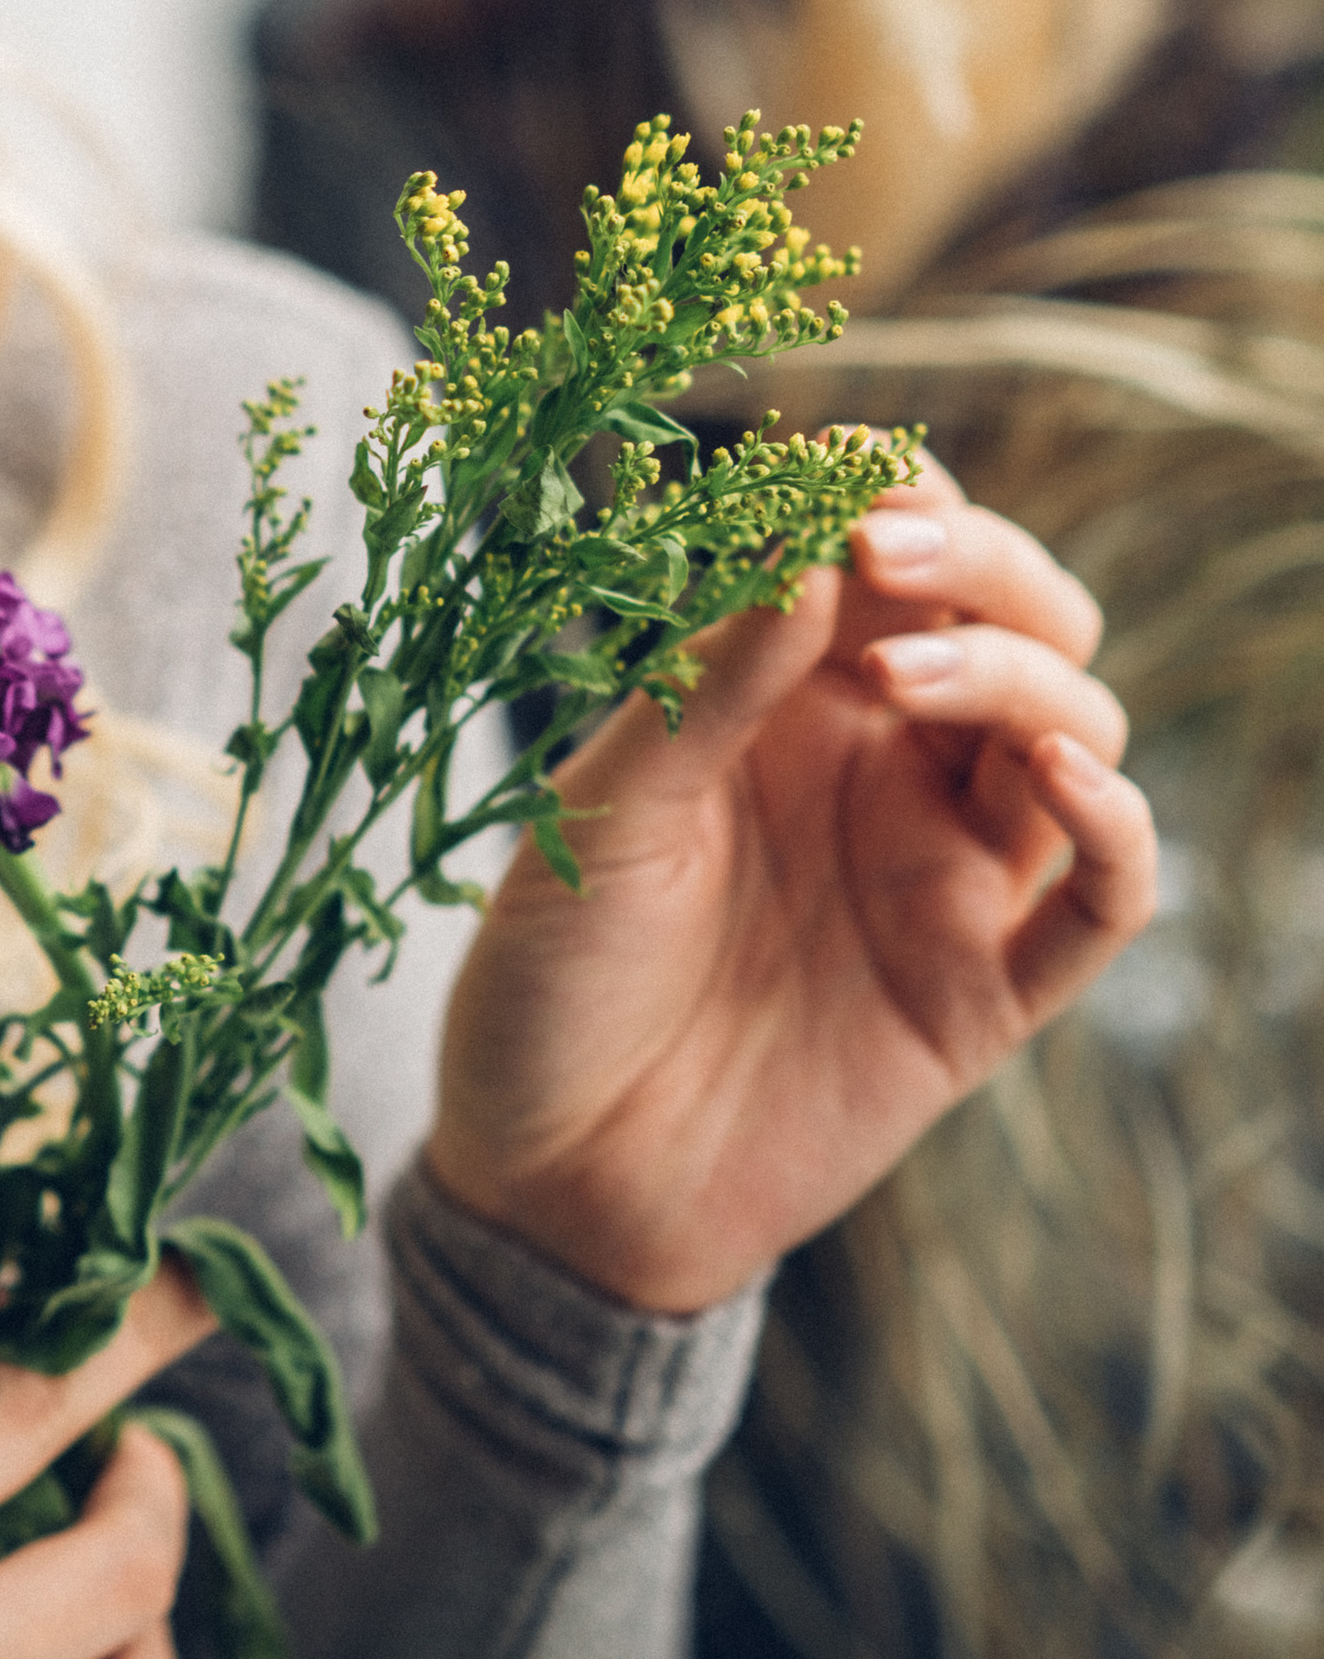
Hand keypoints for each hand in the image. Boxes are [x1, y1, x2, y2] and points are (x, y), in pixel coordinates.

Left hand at [424, 458, 1156, 1313]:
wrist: (544, 1182)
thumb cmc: (550, 978)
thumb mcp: (607, 812)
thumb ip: (711, 686)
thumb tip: (809, 546)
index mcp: (791, 702)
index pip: (899, 559)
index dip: (898, 498)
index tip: (848, 476)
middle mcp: (889, 771)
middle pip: (1021, 622)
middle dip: (980, 563)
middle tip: (888, 552)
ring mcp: (946, 878)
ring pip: (1073, 730)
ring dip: (1018, 674)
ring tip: (903, 675)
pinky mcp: (983, 994)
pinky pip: (1101, 900)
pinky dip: (1114, 828)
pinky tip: (1059, 778)